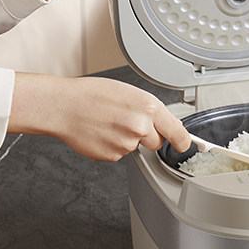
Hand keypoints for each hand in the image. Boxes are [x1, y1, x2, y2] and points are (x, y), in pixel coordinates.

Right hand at [8, 73, 190, 160]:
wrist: (63, 106)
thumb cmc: (91, 95)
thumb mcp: (128, 92)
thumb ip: (148, 109)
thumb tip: (160, 123)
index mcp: (148, 107)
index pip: (177, 131)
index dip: (183, 141)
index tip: (185, 145)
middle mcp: (140, 126)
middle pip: (157, 142)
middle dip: (147, 136)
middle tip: (126, 122)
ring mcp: (126, 143)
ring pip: (135, 148)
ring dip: (126, 140)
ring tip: (107, 123)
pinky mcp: (112, 156)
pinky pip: (119, 154)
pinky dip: (111, 146)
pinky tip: (100, 132)